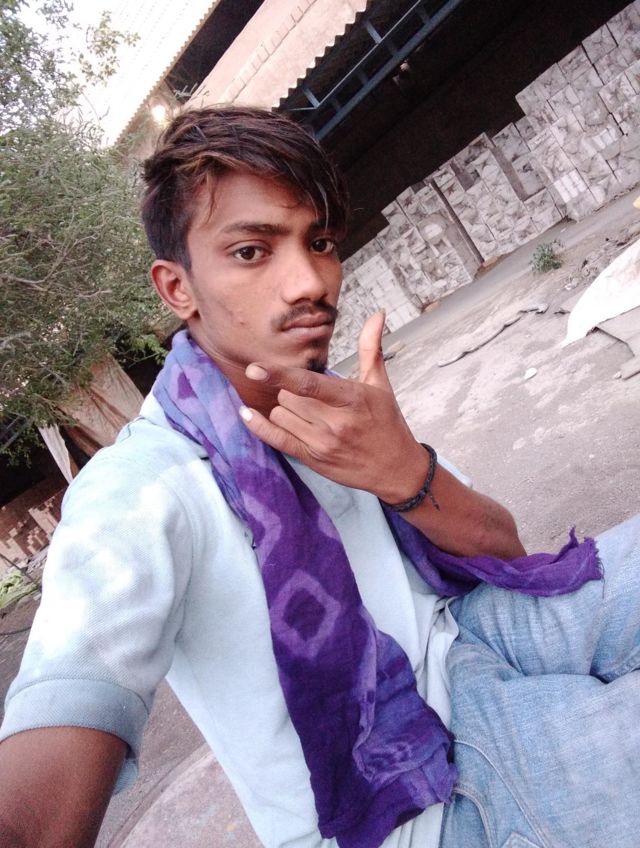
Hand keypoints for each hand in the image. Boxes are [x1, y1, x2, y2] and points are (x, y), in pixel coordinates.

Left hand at [240, 311, 427, 501]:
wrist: (396, 469)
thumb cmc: (387, 423)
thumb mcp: (381, 385)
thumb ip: (371, 347)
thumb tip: (377, 313)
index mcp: (352, 399)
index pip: (308, 385)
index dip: (279, 375)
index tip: (254, 369)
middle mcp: (335, 423)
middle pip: (289, 397)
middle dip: (292, 391)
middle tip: (312, 397)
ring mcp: (322, 444)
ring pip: (280, 415)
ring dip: (285, 408)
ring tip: (307, 413)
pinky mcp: (313, 459)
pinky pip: (277, 440)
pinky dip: (259, 426)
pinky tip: (247, 414)